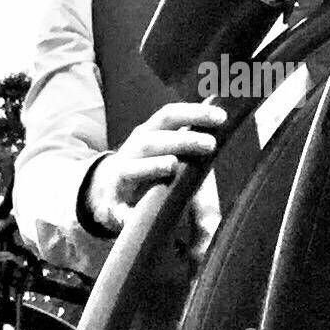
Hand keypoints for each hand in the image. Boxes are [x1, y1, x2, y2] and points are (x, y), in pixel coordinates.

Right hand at [85, 102, 227, 232]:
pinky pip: (115, 208)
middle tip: (211, 144)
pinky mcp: (110, 204)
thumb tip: (222, 126)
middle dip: (182, 140)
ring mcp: (119, 175)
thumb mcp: (166, 151)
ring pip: (131, 168)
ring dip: (152, 166)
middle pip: (154, 141)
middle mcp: (133, 150)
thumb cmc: (147, 167)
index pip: (170, 116)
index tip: (222, 117)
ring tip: (172, 165)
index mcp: (149, 134)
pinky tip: (134, 216)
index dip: (194, 113)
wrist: (107, 189)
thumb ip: (191, 145)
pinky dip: (125, 212)